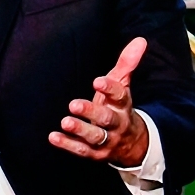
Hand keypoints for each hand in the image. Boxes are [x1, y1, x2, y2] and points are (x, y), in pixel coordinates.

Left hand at [48, 37, 149, 166]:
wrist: (131, 144)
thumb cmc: (118, 107)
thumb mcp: (122, 86)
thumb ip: (127, 63)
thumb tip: (140, 40)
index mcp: (123, 105)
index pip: (120, 96)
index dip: (110, 88)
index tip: (97, 81)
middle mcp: (117, 123)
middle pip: (107, 118)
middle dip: (91, 112)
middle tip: (73, 104)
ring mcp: (107, 140)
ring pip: (95, 137)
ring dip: (80, 130)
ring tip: (65, 121)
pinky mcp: (96, 153)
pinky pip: (82, 150)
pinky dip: (68, 145)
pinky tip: (53, 137)